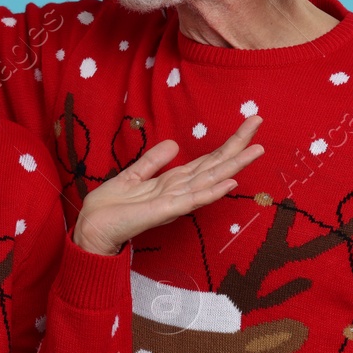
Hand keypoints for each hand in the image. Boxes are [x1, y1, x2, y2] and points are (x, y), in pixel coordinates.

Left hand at [72, 117, 263, 255]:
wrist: (92, 230)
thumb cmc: (110, 208)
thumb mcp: (132, 176)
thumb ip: (152, 162)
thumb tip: (174, 144)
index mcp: (173, 181)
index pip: (207, 159)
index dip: (227, 143)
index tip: (248, 123)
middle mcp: (179, 190)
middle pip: (215, 165)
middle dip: (238, 145)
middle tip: (260, 121)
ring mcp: (175, 201)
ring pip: (210, 179)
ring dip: (234, 165)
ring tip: (257, 149)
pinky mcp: (164, 211)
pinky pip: (192, 200)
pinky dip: (212, 191)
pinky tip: (230, 182)